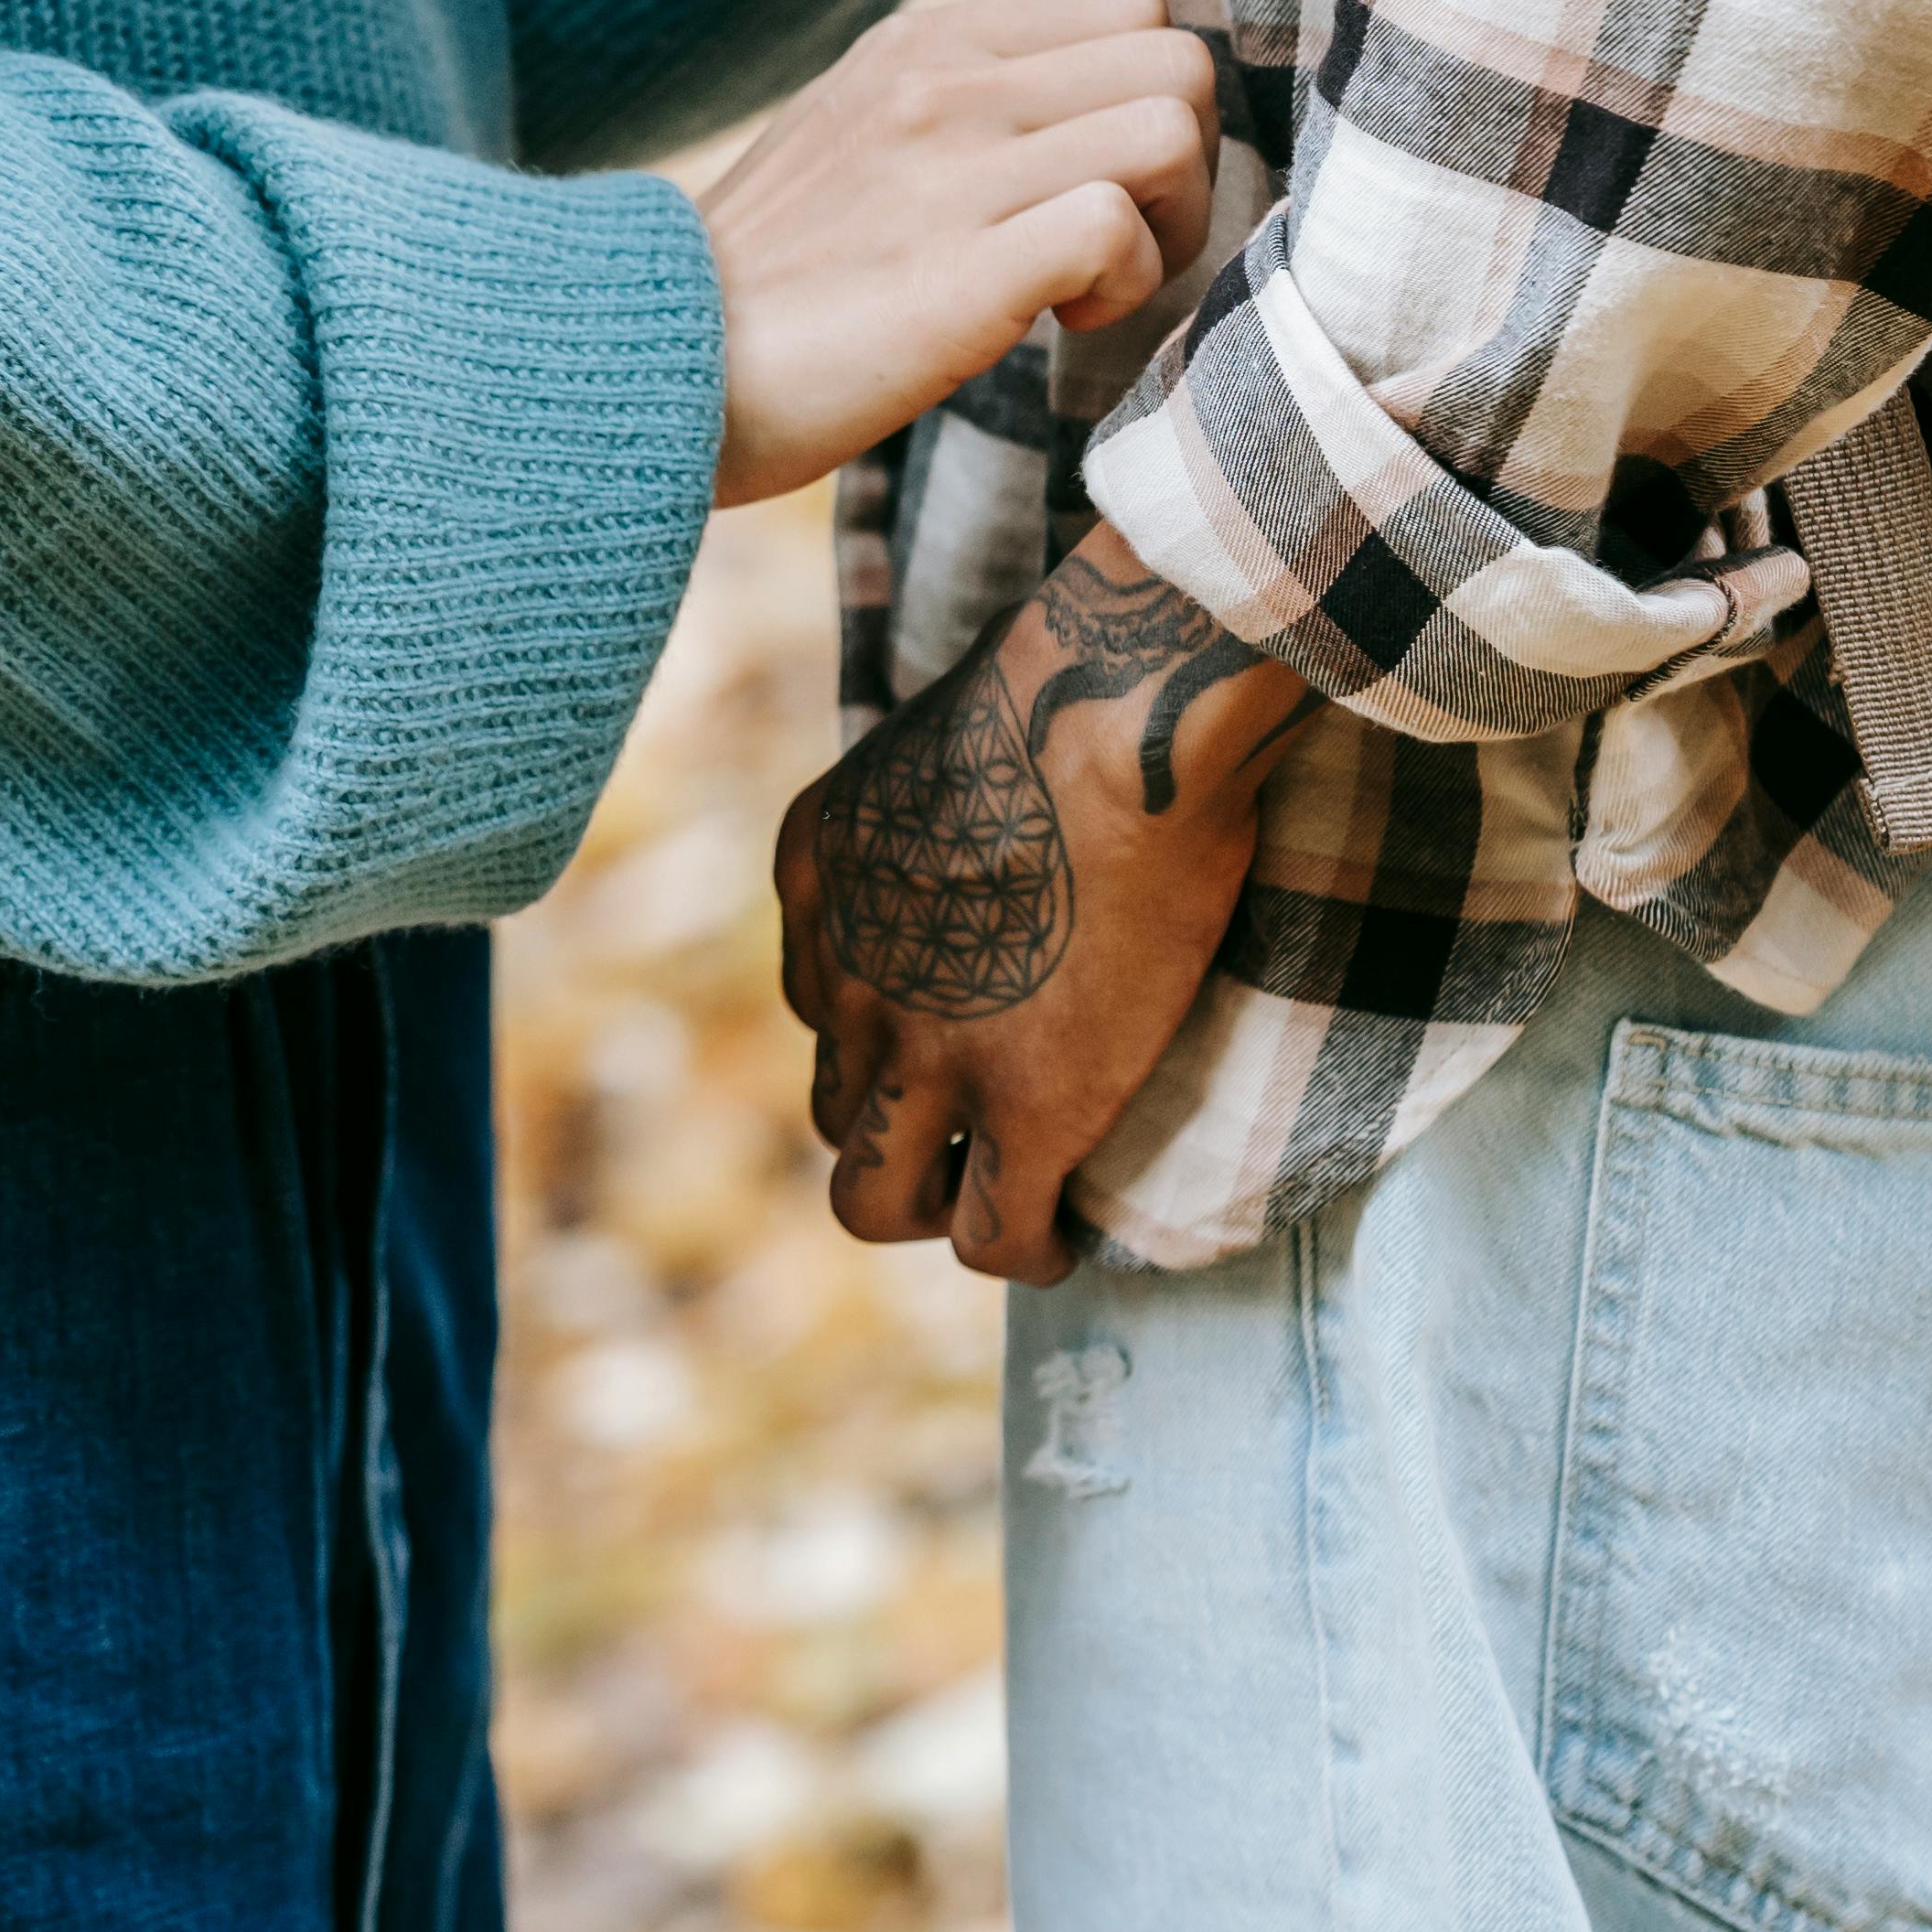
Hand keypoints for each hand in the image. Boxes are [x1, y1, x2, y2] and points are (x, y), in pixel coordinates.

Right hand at [693, 0, 1214, 506]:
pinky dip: (1121, 286)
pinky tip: (1055, 322)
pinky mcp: (958, 271)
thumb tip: (1079, 110)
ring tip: (1085, 284)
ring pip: (1167, 130)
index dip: (1149, 93)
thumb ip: (954, 100)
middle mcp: (942, 86)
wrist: (644, 362)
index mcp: (923, 43)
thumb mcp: (850, 134)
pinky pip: (1115, 228)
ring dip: (1163, 227)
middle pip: (1177, 57)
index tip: (1099, 176)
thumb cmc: (763, 280)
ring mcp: (949, 172)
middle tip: (1116, 240)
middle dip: (1180, 163)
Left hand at [775, 524, 1306, 1281]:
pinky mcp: (1024, 1110)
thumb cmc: (1070, 681)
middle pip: (834, 1108)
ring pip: (876, 1199)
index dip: (888, 1033)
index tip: (954, 1039)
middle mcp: (843, 980)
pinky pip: (997, 1235)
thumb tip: (998, 802)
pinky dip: (1029, 1250)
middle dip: (896, 1130)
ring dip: (938, 1204)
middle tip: (974, 1132)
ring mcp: (924, 1055)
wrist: (1116, 713)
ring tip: (1012, 1201)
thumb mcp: (943, 734)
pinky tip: (1068, 1242)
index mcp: (815, 880)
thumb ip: (937, 799)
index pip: (821, 1000)